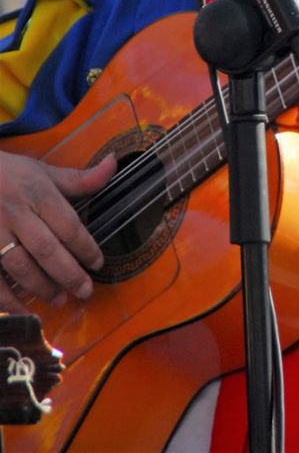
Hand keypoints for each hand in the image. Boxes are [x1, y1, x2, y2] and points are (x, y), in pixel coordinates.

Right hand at [0, 152, 115, 312]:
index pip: (67, 224)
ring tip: (59, 299)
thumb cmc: (8, 175)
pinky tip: (22, 310)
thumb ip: (79, 178)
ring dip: (41, 287)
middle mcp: (15, 212)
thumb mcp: (43, 171)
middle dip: (68, 273)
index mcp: (36, 192)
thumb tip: (113, 164)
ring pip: (19, 265)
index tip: (98, 263)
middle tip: (85, 291)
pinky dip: (7, 298)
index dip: (85, 247)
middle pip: (46, 249)